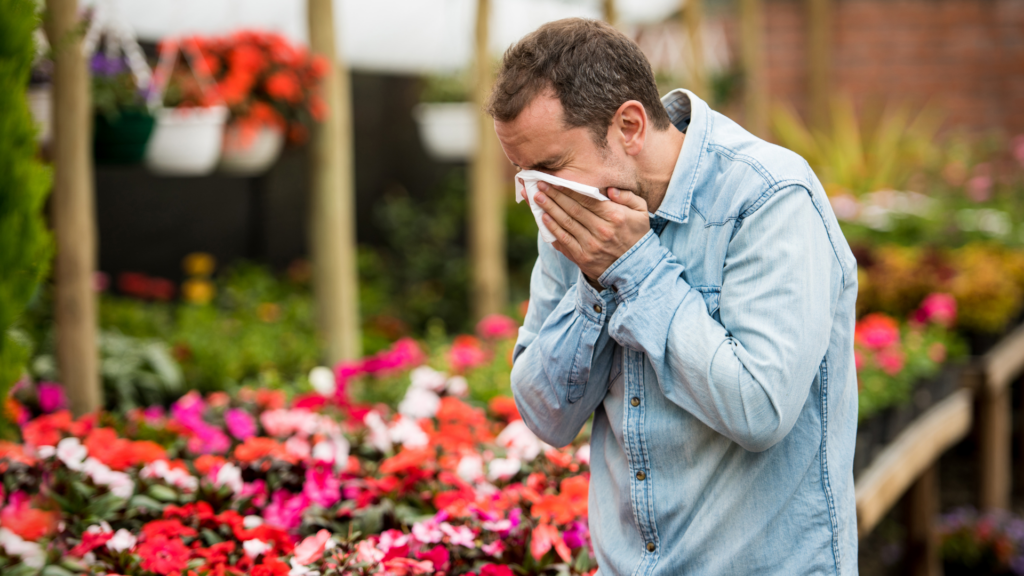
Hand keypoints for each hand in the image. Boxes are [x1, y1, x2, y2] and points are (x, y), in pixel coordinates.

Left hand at [533, 181, 649, 282]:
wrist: (636, 268)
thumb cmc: (637, 235)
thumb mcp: (641, 212)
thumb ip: (628, 196)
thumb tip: (609, 189)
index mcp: (614, 215)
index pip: (586, 198)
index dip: (568, 188)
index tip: (554, 180)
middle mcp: (601, 230)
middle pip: (572, 208)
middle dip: (554, 195)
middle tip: (539, 184)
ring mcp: (590, 245)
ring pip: (565, 222)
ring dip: (549, 208)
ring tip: (537, 197)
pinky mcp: (583, 257)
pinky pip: (564, 240)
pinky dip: (552, 228)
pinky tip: (543, 217)